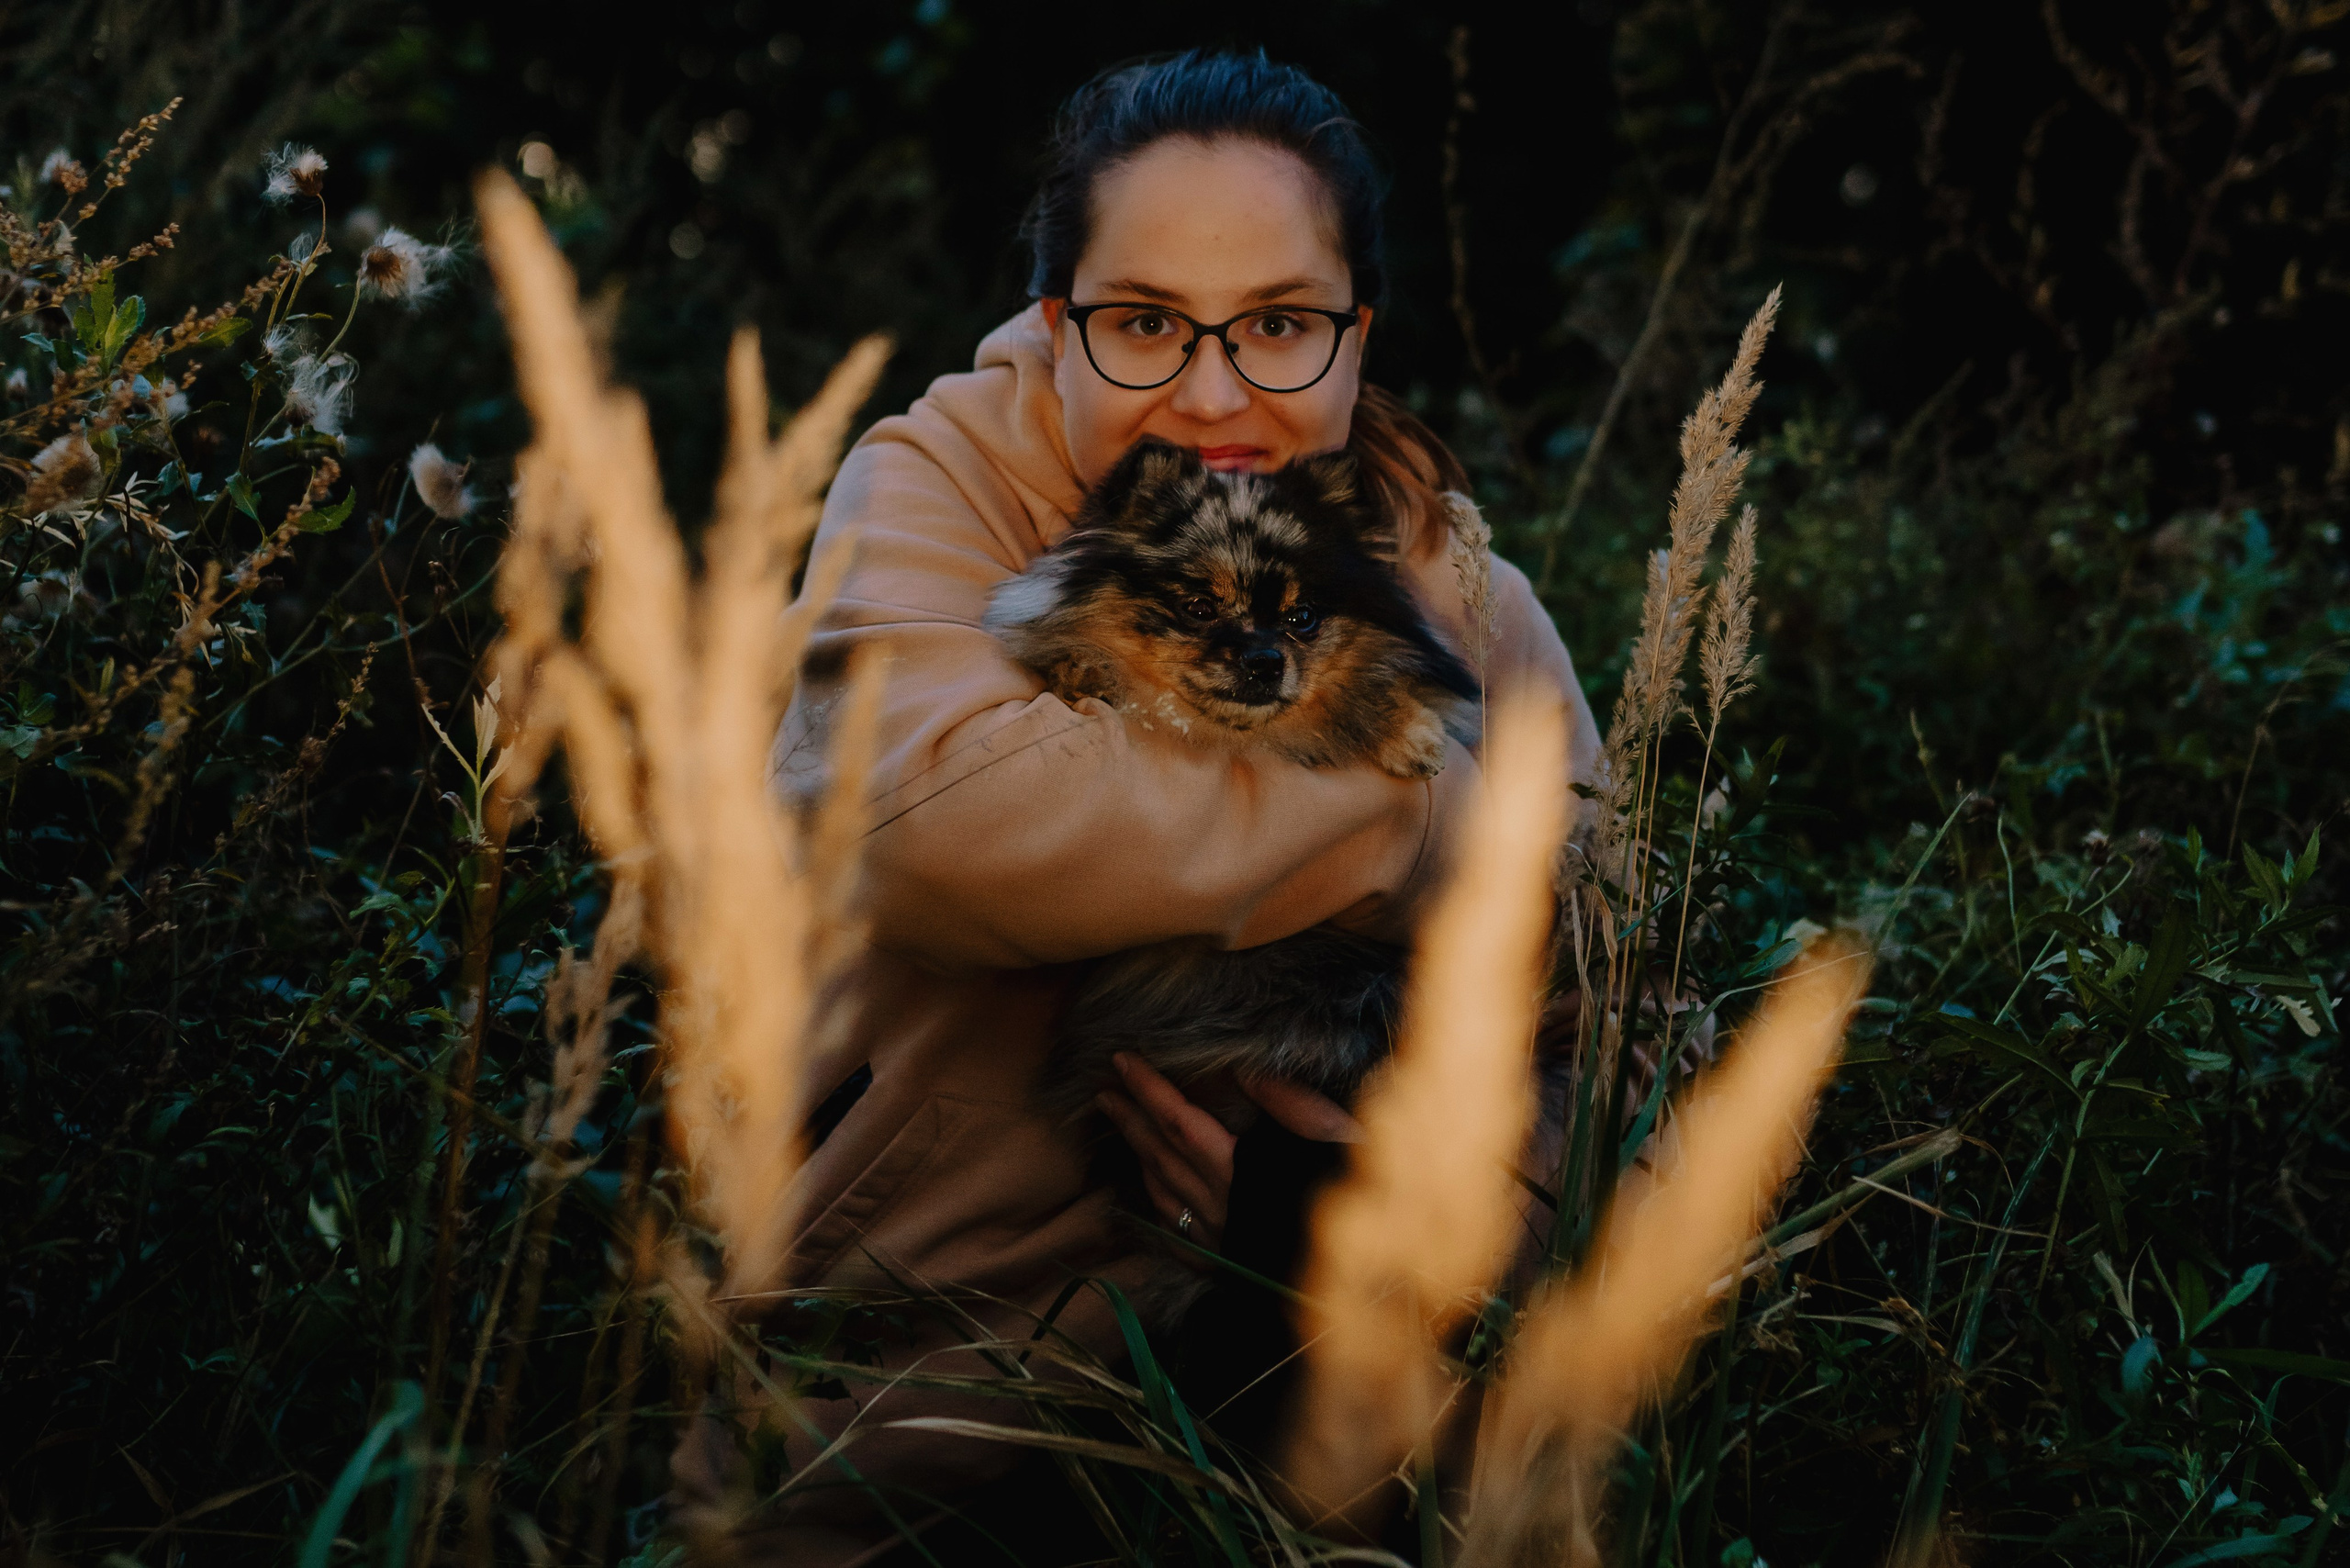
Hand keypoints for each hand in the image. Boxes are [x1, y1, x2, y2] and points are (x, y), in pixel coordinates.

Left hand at [1096, 1052, 1363, 1254]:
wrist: (1370, 1277)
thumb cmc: (1356, 1196)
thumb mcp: (1333, 1137)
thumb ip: (1286, 1101)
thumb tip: (1243, 1069)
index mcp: (1240, 1171)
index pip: (1181, 1122)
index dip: (1150, 1090)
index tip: (1123, 1060)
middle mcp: (1220, 1206)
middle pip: (1162, 1156)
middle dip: (1131, 1120)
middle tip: (1104, 1093)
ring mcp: (1220, 1239)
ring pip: (1165, 1194)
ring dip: (1140, 1157)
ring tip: (1124, 1130)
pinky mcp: (1228, 1265)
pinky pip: (1179, 1233)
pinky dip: (1161, 1205)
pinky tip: (1156, 1194)